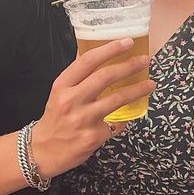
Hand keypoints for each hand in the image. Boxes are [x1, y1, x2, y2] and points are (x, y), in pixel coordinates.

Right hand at [31, 38, 154, 178]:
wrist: (43, 151)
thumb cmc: (55, 119)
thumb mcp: (59, 94)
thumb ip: (77, 76)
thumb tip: (96, 54)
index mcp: (62, 85)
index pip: (88, 61)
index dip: (110, 49)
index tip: (128, 42)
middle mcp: (71, 100)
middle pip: (105, 77)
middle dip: (129, 66)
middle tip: (145, 61)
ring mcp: (83, 119)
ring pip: (117, 99)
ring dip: (138, 90)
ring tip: (150, 84)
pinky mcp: (93, 136)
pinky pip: (116, 123)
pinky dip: (124, 120)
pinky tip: (127, 117)